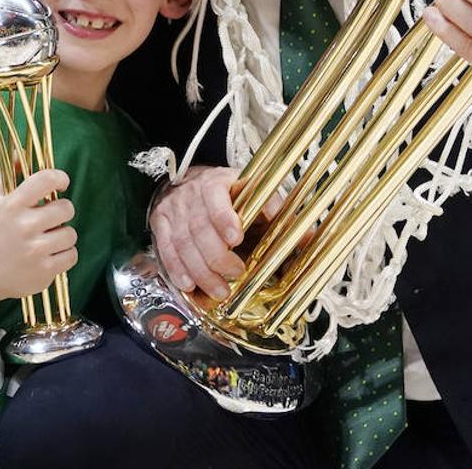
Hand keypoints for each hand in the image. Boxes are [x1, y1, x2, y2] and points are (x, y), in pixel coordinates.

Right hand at [0, 169, 76, 311]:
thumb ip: (7, 174)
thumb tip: (19, 150)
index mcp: (12, 205)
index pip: (46, 180)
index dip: (59, 177)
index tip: (61, 182)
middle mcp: (24, 227)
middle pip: (66, 208)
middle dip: (61, 211)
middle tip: (51, 217)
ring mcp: (35, 251)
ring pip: (70, 234)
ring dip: (63, 235)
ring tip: (48, 238)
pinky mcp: (43, 272)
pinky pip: (71, 255)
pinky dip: (64, 254)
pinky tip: (50, 254)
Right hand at [149, 164, 286, 299]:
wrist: (189, 181)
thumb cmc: (229, 193)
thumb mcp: (254, 192)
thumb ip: (278, 212)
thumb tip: (311, 237)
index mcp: (219, 182)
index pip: (216, 197)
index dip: (224, 218)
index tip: (236, 238)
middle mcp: (192, 194)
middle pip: (199, 228)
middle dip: (217, 256)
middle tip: (236, 273)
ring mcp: (174, 210)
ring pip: (183, 243)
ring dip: (201, 271)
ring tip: (219, 291)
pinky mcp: (160, 224)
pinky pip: (165, 248)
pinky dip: (177, 269)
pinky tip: (188, 284)